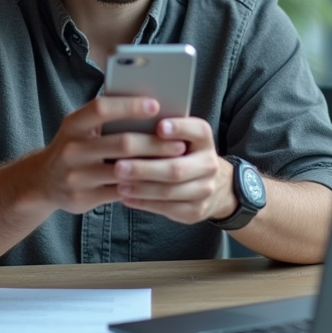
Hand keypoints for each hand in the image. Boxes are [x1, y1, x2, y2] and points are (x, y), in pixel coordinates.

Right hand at [26, 97, 188, 214]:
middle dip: (154, 143)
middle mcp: (72, 149)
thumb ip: (106, 119)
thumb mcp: (80, 128)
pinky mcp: (82, 198)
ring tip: (175, 163)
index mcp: (72, 124)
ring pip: (124, 171)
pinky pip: (120, 192)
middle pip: (121, 143)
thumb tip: (151, 109)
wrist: (43, 181)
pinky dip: (142, 186)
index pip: (101, 108)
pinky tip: (159, 182)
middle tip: (179, 143)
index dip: (129, 106)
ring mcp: (76, 176)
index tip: (156, 105)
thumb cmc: (75, 146)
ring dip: (154, 167)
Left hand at [113, 117, 236, 224]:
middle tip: (119, 166)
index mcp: (204, 140)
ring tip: (119, 184)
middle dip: (145, 168)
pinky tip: (126, 197)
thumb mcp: (180, 137)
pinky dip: (144, 203)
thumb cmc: (183, 153)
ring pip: (169, 191)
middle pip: (176, 168)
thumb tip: (131, 122)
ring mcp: (204, 189)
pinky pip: (167, 208)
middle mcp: (209, 164)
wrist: (212, 184)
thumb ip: (162, 132)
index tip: (159, 126)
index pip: (198, 130)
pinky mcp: (195, 210)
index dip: (179, 128)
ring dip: (141, 189)